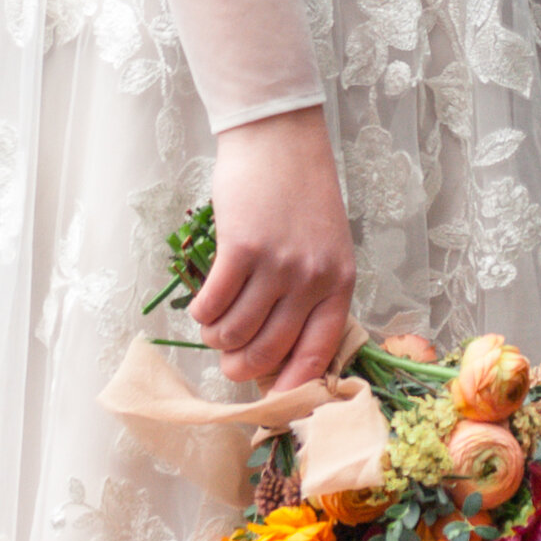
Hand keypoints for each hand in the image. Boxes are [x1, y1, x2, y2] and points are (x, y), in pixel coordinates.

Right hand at [194, 106, 356, 392]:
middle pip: (268, 351)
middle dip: (239, 367)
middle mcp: (312, 279)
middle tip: (226, 361)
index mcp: (339, 283)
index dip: (290, 387)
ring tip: (213, 325)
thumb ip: (309, 293)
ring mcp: (278, 265)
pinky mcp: (242, 249)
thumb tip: (276, 353)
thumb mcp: (323, 246)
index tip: (271, 403)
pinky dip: (201, 314)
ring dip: (216, 338)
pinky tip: (202, 306)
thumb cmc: (299, 193)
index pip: (317, 354)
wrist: (280, 137)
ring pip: (236, 333)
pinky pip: (213, 305)